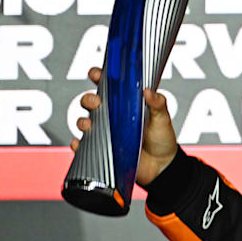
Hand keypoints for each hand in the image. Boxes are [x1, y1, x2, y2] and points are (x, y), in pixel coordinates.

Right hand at [71, 67, 179, 185]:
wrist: (162, 167)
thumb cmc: (161, 139)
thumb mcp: (162, 118)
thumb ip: (158, 104)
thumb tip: (149, 91)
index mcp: (125, 104)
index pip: (108, 86)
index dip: (99, 77)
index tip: (96, 73)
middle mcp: (112, 116)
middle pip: (91, 102)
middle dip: (89, 99)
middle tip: (96, 102)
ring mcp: (106, 133)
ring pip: (85, 122)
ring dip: (83, 121)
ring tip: (89, 124)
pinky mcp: (103, 149)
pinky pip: (84, 146)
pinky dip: (78, 145)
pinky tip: (80, 143)